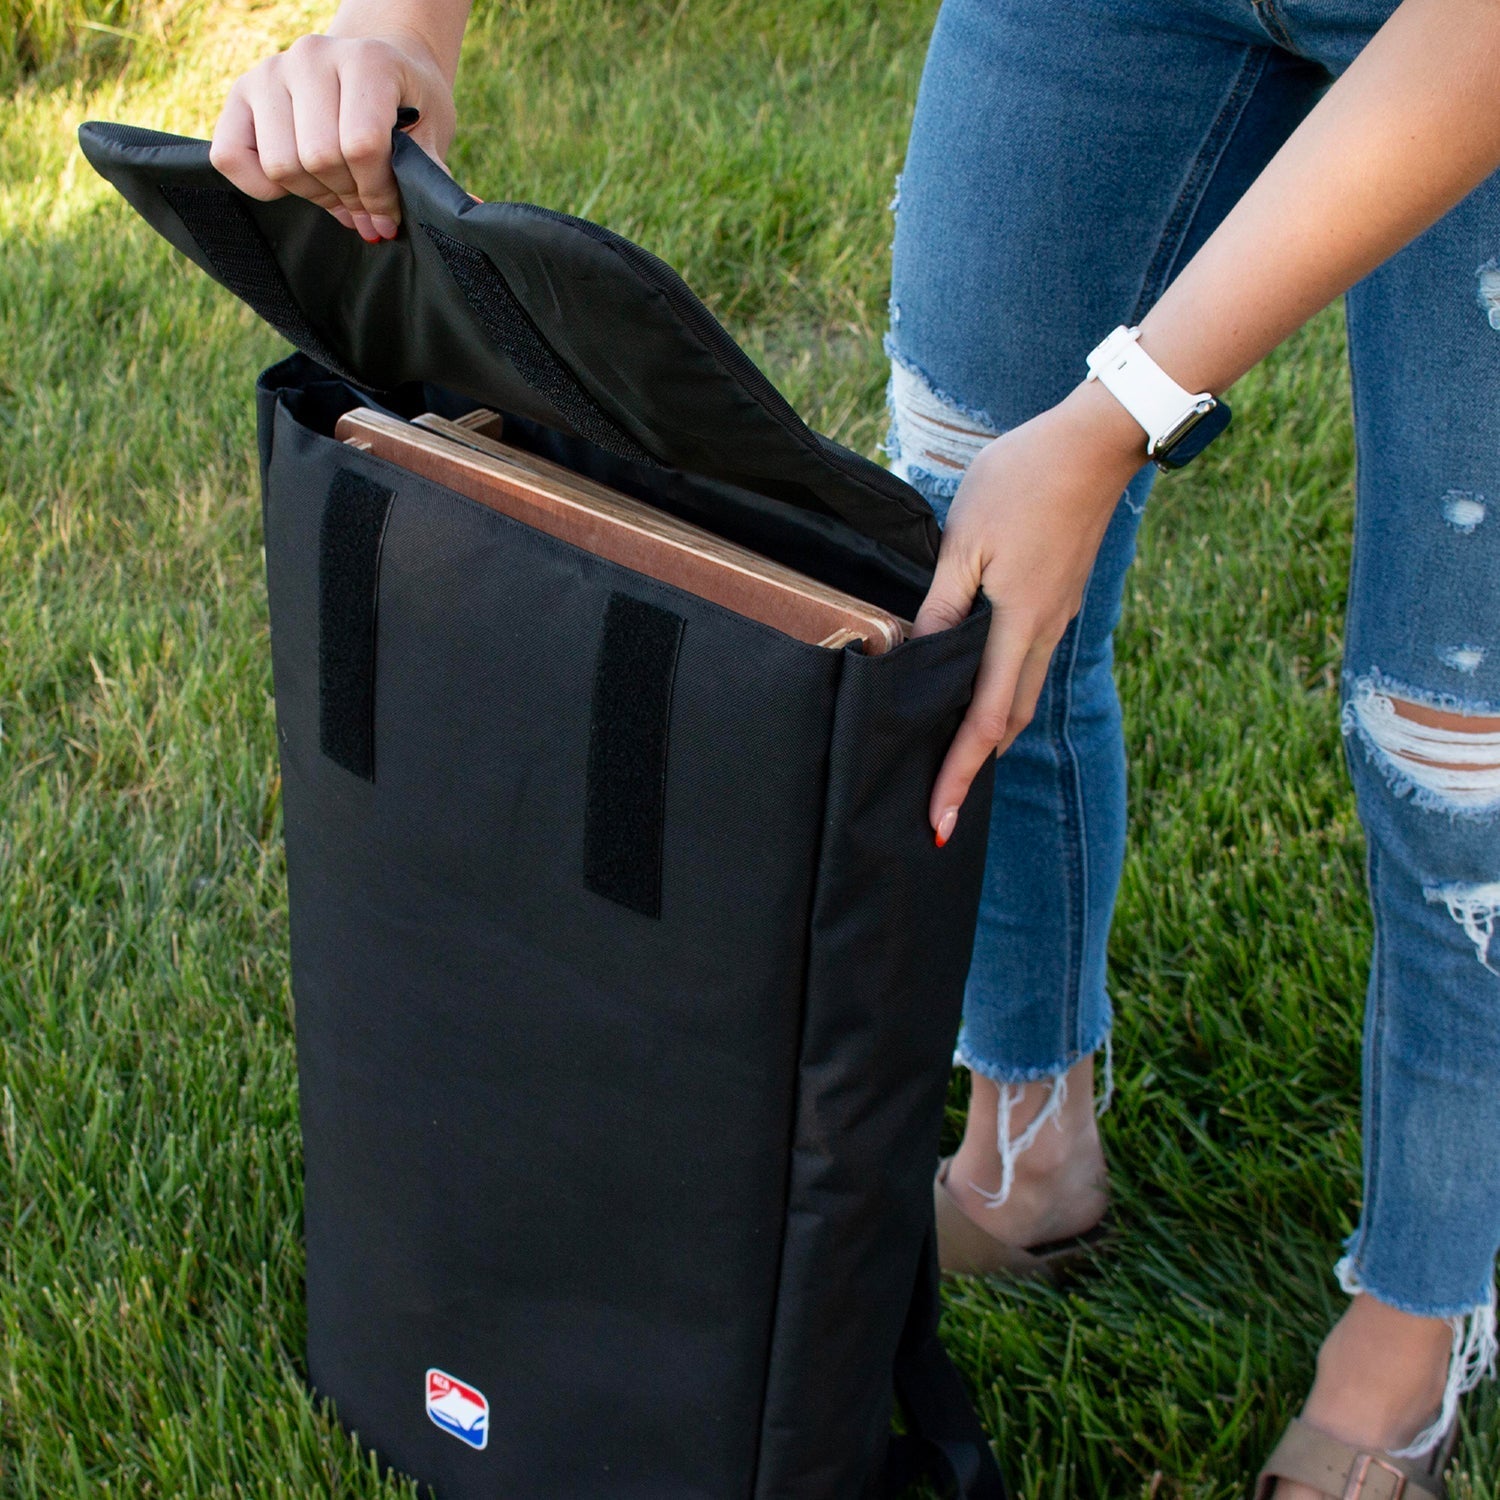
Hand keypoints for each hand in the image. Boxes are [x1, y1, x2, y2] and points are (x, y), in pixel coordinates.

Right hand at [210, 28, 458, 241]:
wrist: (377, 62)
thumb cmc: (408, 104)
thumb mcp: (430, 133)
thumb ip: (432, 173)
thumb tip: (467, 214)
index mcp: (367, 61)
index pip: (361, 146)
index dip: (378, 193)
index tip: (391, 212)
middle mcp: (312, 56)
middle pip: (318, 159)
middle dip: (349, 197)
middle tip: (366, 206)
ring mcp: (271, 72)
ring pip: (281, 166)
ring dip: (315, 194)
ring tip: (340, 192)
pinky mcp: (241, 94)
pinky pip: (231, 157)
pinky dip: (260, 185)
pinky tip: (294, 185)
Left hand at [912, 381, 1145, 844]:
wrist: (1097, 441)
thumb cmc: (1025, 479)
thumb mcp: (966, 538)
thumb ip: (942, 602)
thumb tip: (916, 655)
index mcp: (1019, 625)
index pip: (985, 720)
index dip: (958, 773)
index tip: (938, 821)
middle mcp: (1044, 634)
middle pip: (1009, 722)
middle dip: (973, 768)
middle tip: (939, 809)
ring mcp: (1056, 619)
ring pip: (1022, 697)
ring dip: (989, 735)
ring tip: (952, 762)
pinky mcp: (1058, 601)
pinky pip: (1029, 666)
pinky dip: (1003, 697)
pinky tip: (977, 696)